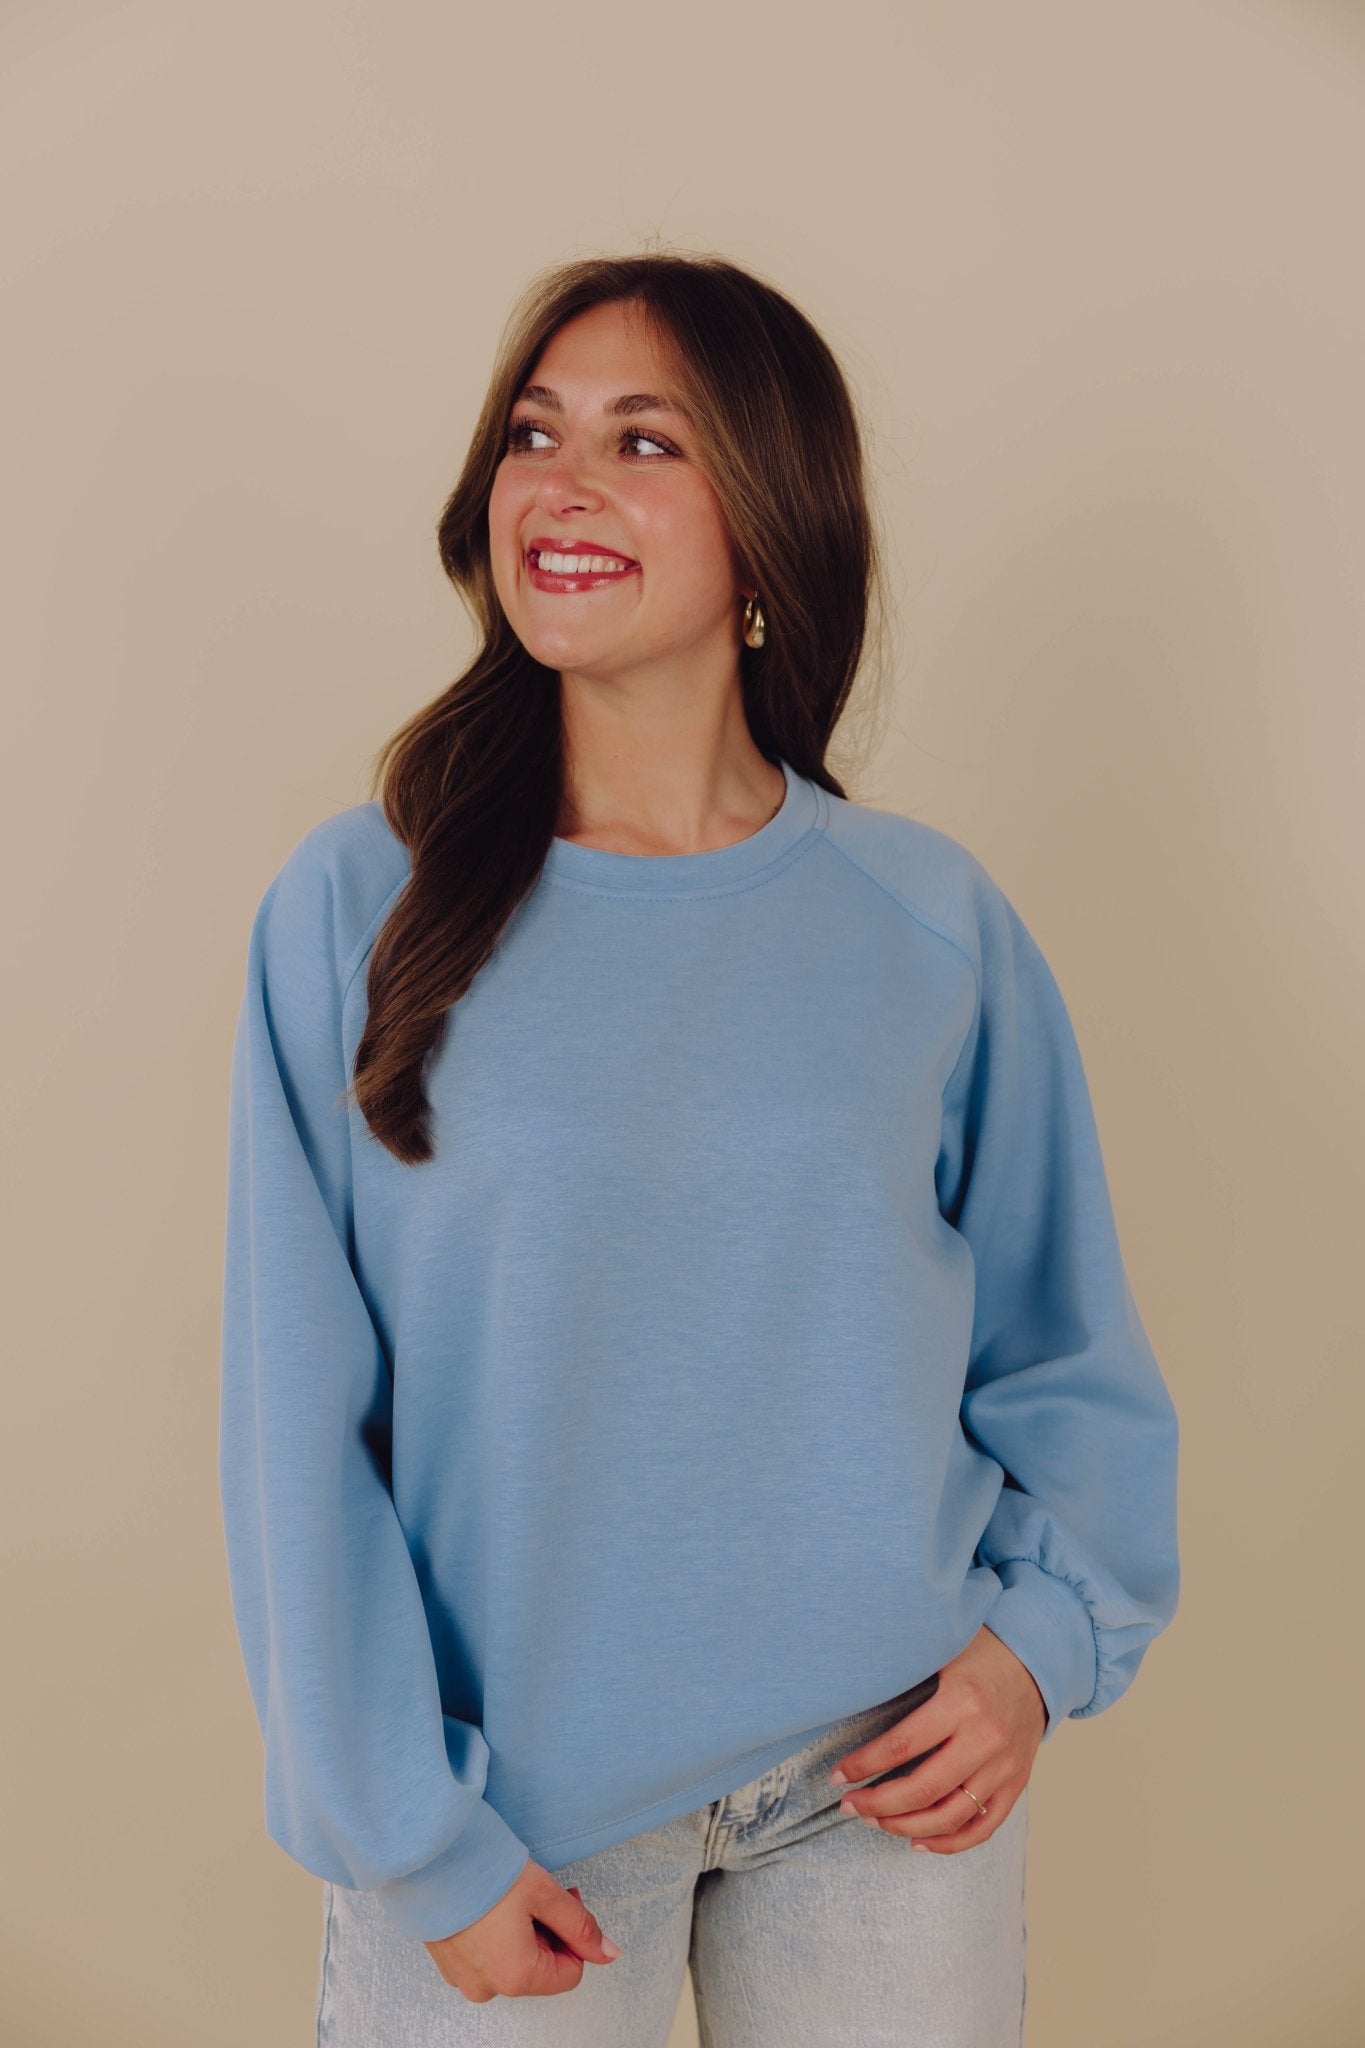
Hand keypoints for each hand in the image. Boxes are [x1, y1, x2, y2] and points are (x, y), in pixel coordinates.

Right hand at [423, 1867, 620, 2001]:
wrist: (430, 1856)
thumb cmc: (484, 1871)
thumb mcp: (545, 1893)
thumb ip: (581, 1926)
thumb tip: (608, 1953)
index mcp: (517, 1976)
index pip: (571, 1973)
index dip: (572, 1936)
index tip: (560, 1902)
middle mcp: (489, 1987)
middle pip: (541, 1969)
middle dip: (546, 1933)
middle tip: (536, 1894)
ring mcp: (464, 1979)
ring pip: (513, 1963)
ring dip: (520, 1934)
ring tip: (508, 1898)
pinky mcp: (448, 1965)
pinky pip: (486, 1959)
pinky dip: (494, 1936)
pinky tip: (487, 1907)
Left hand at [827, 1625, 1047, 1854]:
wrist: (1037, 1662)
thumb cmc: (980, 1653)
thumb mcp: (941, 1649)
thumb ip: (906, 1672)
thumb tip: (852, 1690)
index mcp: (961, 1703)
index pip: (901, 1746)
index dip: (863, 1765)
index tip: (837, 1775)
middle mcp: (985, 1739)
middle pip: (923, 1790)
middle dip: (877, 1804)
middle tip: (849, 1805)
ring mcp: (1004, 1766)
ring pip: (951, 1816)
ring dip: (906, 1827)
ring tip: (875, 1822)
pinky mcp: (1016, 1783)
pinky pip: (984, 1827)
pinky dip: (950, 1843)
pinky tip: (918, 1843)